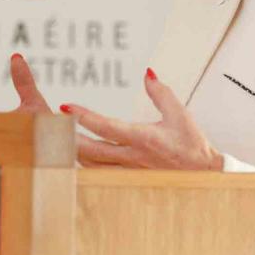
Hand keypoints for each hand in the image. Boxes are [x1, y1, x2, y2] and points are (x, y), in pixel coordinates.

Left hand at [64, 68, 223, 170]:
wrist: (205, 175)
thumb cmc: (192, 145)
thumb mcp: (180, 114)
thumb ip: (160, 92)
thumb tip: (147, 73)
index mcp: (143, 138)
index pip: (106, 126)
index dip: (84, 116)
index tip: (65, 106)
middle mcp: (133, 157)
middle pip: (90, 150)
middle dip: (67, 138)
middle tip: (49, 126)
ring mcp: (129, 172)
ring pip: (91, 166)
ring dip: (73, 153)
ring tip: (56, 139)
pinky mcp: (129, 181)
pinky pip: (99, 176)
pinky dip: (85, 167)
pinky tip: (74, 158)